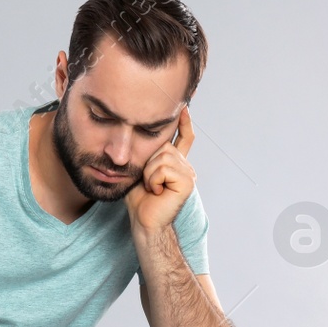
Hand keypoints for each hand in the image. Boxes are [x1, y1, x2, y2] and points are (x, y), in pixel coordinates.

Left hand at [124, 104, 194, 234]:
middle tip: (147, 182)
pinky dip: (153, 180)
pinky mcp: (187, 181)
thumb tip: (141, 133)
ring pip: (162, 156)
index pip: (185, 138)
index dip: (185, 122)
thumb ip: (146, 153)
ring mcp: (189, 173)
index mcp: (176, 163)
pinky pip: (164, 169)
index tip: (184, 106)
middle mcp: (185, 165)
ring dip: (149, 173)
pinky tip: (156, 192)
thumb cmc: (138, 199)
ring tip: (152, 187)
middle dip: (147, 162)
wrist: (144, 220)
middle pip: (164, 144)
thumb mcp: (139, 170)